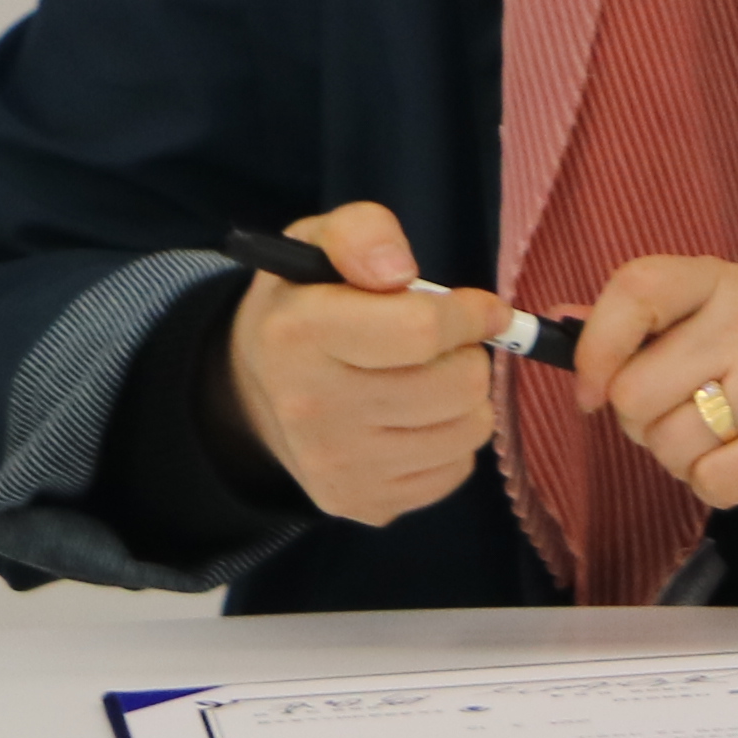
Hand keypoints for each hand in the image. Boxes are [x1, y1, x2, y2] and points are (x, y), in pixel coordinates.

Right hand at [215, 202, 517, 527]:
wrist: (258, 389)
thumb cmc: (308, 302)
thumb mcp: (319, 241)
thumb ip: (362, 233)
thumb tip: (399, 271)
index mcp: (299, 334)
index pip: (424, 331)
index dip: (470, 313)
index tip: (479, 309)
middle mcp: (312, 408)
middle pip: (459, 385)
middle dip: (466, 355)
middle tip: (437, 346)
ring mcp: (336, 466)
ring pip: (469, 429)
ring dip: (465, 399)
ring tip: (426, 379)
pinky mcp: (362, 504)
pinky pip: (456, 470)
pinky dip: (450, 440)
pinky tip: (413, 419)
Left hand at [576, 258, 737, 538]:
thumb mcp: (720, 329)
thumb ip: (643, 325)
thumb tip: (558, 321)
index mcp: (725, 283)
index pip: (636, 287)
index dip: (595, 346)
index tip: (589, 391)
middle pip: (635, 391)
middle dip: (646, 426)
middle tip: (691, 419)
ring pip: (670, 444)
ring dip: (685, 461)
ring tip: (731, 440)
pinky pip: (712, 480)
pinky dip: (720, 486)